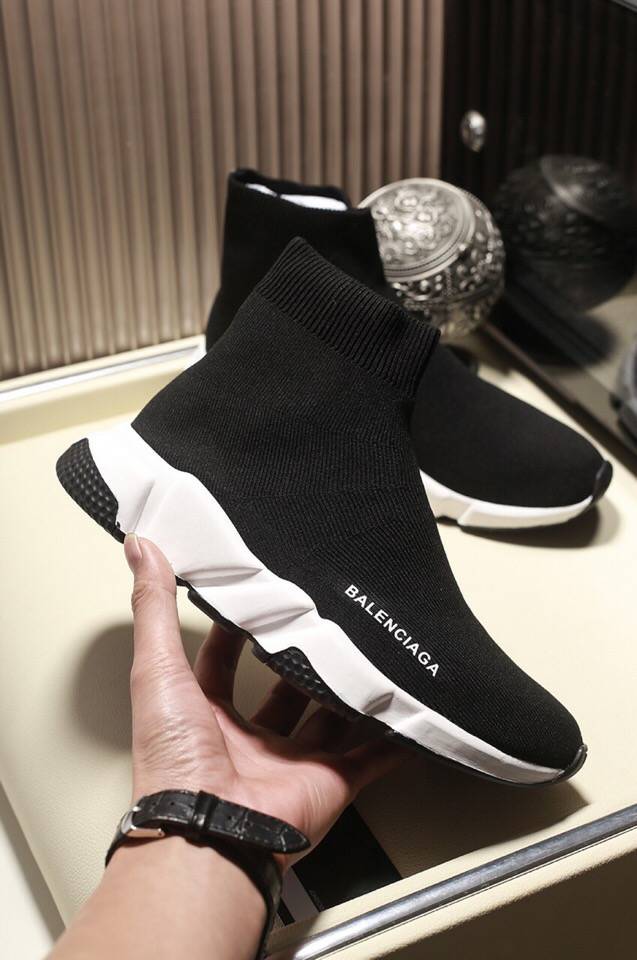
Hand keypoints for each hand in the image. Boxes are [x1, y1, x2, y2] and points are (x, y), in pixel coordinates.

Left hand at [124, 534, 406, 867]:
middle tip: (321, 624)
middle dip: (299, 661)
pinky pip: (369, 759)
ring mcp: (290, 764)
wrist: (210, 832)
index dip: (234, 631)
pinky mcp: (328, 784)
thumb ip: (153, 608)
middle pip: (281, 693)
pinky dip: (392, 742)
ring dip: (346, 694)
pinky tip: (407, 719)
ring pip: (328, 722)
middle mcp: (248, 741)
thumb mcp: (158, 669)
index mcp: (204, 716)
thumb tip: (142, 549)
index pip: (220, 664)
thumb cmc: (174, 761)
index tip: (255, 598)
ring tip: (367, 656)